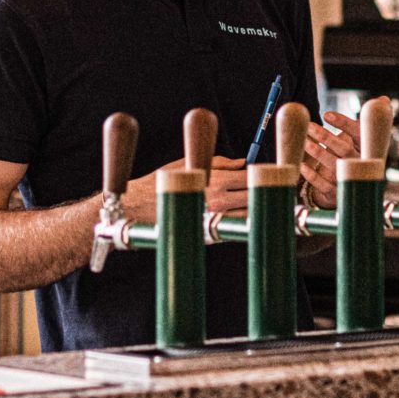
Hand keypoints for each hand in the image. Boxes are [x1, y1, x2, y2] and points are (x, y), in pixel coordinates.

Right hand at [119, 155, 248, 223]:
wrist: (137, 209)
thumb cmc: (160, 184)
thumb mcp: (187, 164)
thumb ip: (218, 162)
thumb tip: (241, 162)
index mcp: (214, 181)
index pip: (248, 177)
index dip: (258, 174)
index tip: (262, 172)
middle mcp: (217, 202)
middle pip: (253, 197)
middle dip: (259, 190)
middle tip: (260, 186)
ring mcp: (214, 221)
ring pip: (247, 215)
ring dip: (252, 207)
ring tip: (247, 200)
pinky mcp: (209, 235)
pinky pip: (232, 227)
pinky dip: (238, 220)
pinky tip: (233, 213)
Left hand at [302, 111, 362, 207]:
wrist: (358, 189)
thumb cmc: (358, 156)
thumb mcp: (364, 138)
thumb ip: (368, 120)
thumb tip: (384, 100)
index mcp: (366, 148)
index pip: (358, 133)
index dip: (343, 123)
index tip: (326, 114)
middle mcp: (359, 163)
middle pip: (344, 149)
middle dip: (326, 136)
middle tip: (309, 125)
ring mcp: (349, 179)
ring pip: (334, 165)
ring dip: (318, 153)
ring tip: (304, 141)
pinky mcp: (337, 192)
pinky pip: (323, 184)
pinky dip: (312, 175)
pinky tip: (302, 165)